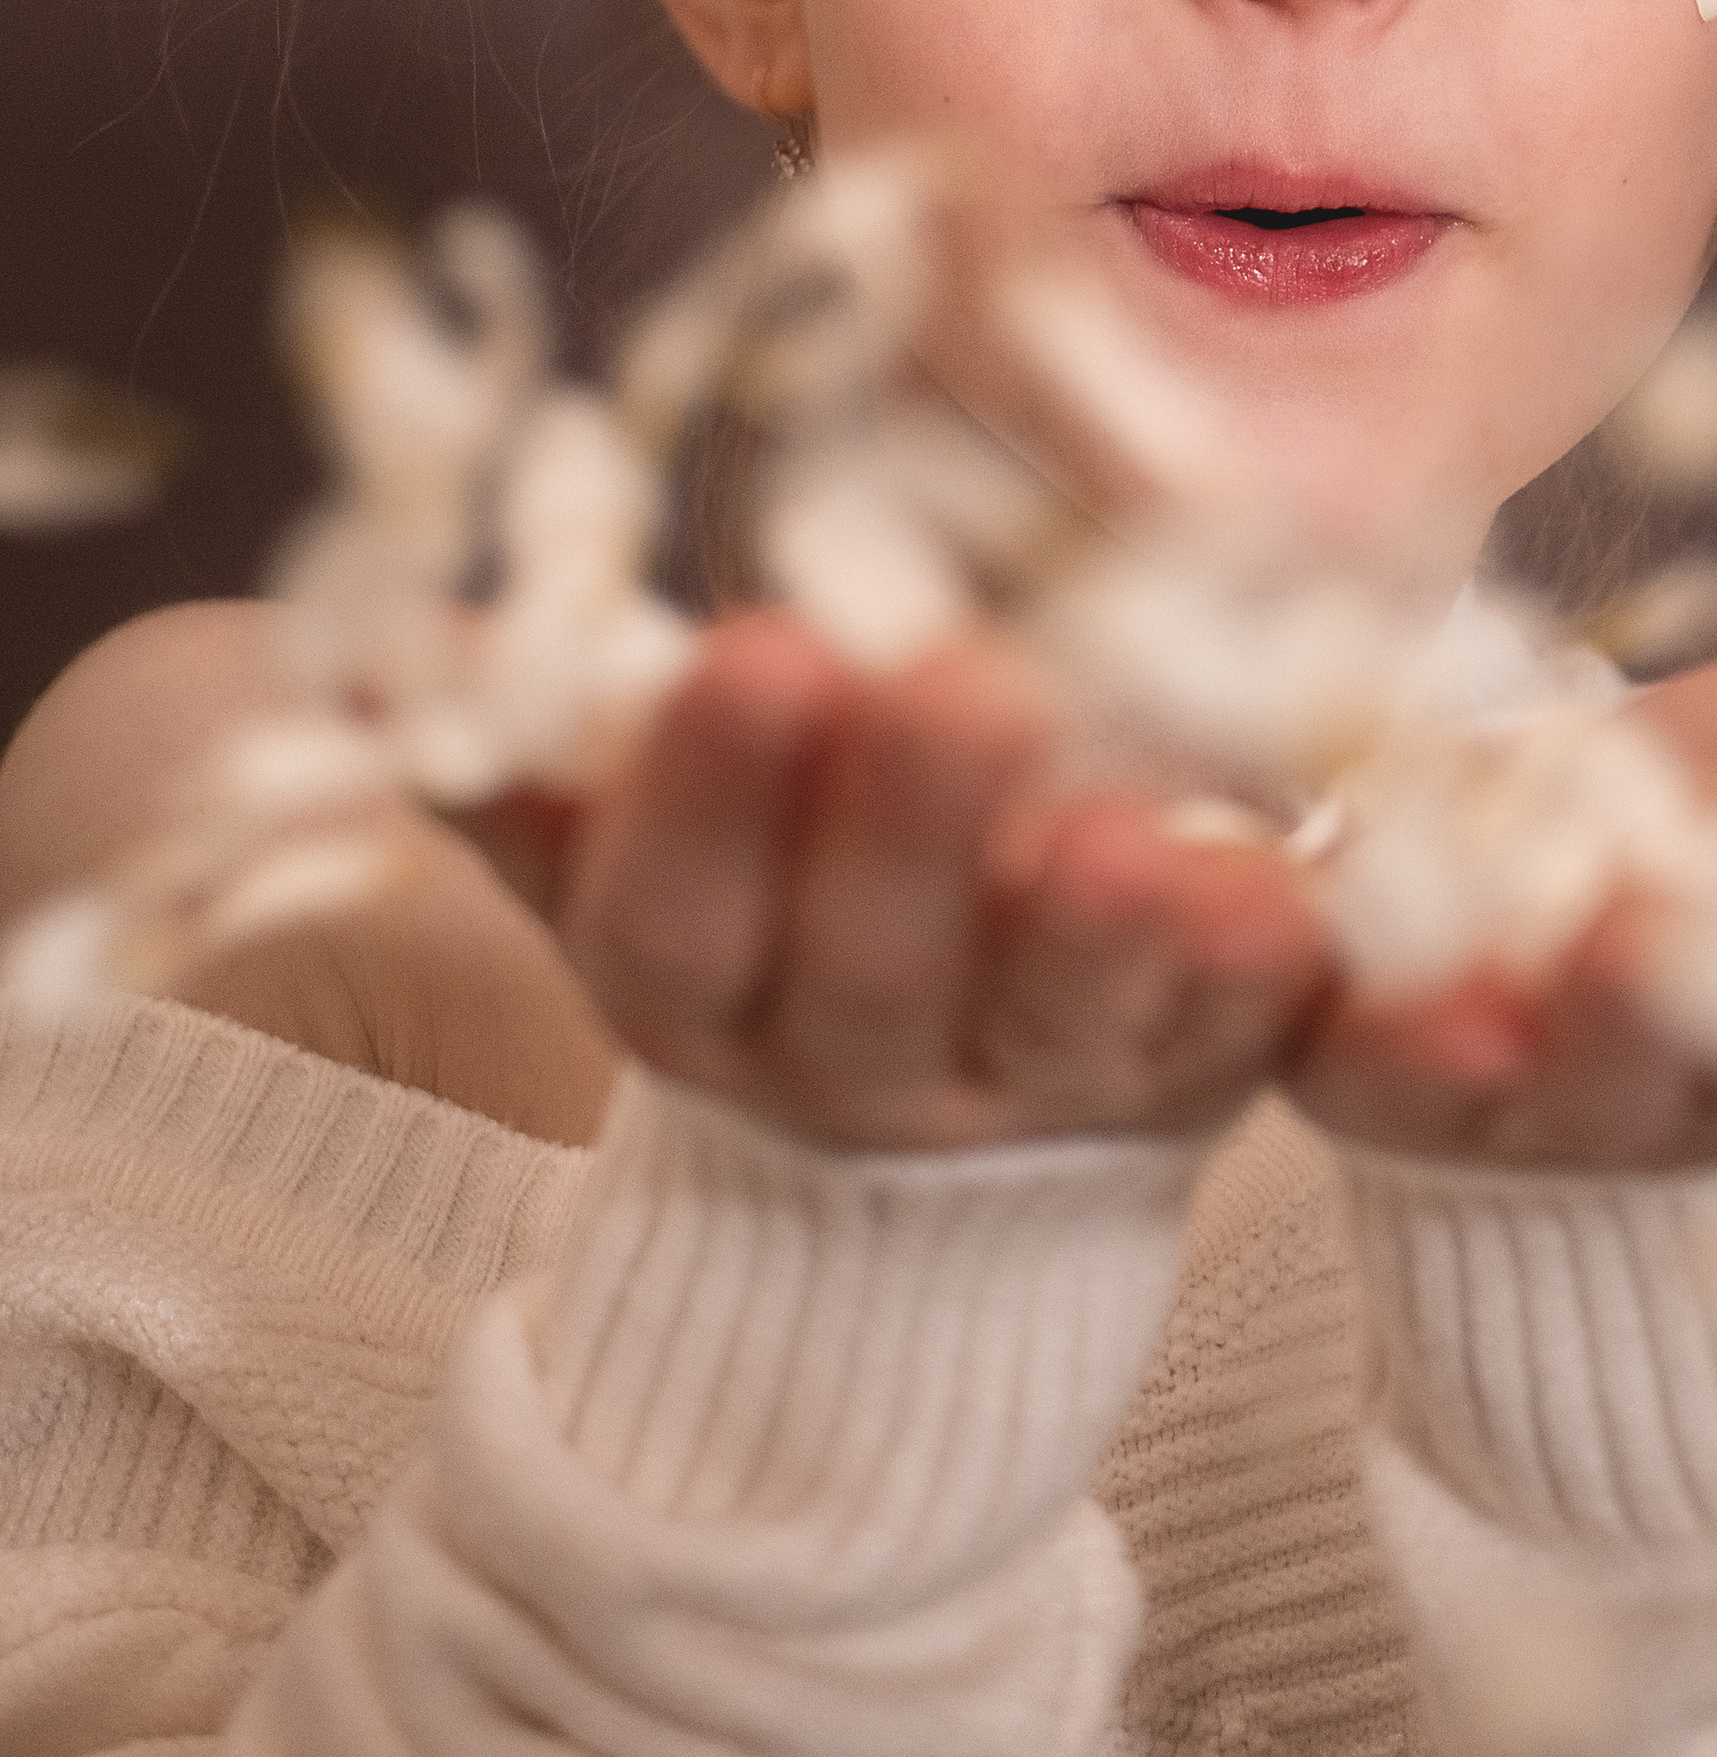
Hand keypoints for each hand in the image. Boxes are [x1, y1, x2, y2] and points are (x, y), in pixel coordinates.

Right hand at [514, 611, 1328, 1152]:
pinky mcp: (1183, 1086)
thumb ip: (535, 748)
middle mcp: (849, 1056)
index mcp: (692, 980)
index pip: (672, 911)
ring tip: (1143, 841)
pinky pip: (1226, 1049)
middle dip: (910, 832)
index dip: (707, 801)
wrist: (911, 1106)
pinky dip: (1250, 981)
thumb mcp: (624, 836)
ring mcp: (1025, 1090)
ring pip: (1056, 1027)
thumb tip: (390, 650)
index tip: (761, 654)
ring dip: (1099, 934)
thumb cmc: (761, 891)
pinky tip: (1285, 906)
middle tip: (960, 686)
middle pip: (869, 969)